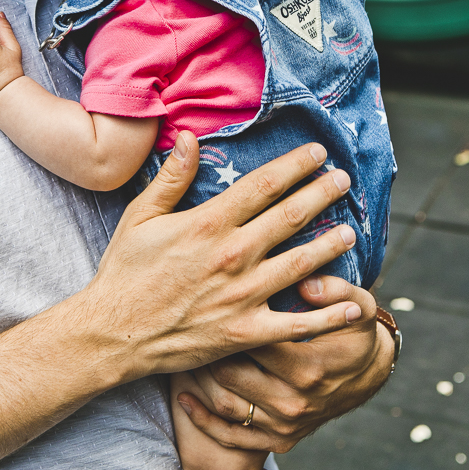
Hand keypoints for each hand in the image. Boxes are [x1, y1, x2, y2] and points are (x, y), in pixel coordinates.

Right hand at [80, 132, 363, 380]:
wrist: (114, 333)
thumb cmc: (124, 272)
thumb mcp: (140, 216)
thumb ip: (171, 178)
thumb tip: (189, 136)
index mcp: (209, 222)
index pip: (264, 184)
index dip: (295, 165)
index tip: (317, 153)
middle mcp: (233, 254)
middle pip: (291, 216)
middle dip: (322, 194)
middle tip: (344, 180)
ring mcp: (244, 295)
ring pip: (302, 263)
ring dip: (331, 245)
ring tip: (350, 232)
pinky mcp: (247, 331)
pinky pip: (298, 324)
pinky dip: (329, 316)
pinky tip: (354, 308)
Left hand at [175, 276, 392, 453]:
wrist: (367, 376)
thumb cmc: (354, 332)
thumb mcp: (358, 307)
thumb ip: (337, 291)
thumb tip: (306, 284)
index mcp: (308, 367)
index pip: (254, 343)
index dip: (229, 322)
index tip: (210, 300)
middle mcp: (294, 402)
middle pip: (231, 375)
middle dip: (207, 351)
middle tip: (188, 324)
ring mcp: (284, 425)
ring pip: (225, 404)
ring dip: (198, 382)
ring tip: (178, 355)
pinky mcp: (278, 440)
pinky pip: (231, 436)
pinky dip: (202, 418)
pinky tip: (183, 396)